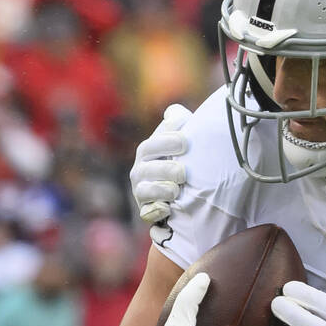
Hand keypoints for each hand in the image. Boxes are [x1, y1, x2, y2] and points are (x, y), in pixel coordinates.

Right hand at [130, 103, 191, 233]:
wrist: (181, 191)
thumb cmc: (182, 158)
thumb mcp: (181, 139)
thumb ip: (178, 122)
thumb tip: (175, 111)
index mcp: (149, 151)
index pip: (152, 144)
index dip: (166, 141)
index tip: (185, 142)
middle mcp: (141, 170)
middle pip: (146, 168)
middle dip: (164, 168)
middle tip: (182, 172)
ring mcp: (142, 192)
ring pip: (144, 191)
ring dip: (160, 190)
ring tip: (176, 190)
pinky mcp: (147, 211)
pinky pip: (147, 213)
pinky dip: (156, 212)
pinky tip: (168, 210)